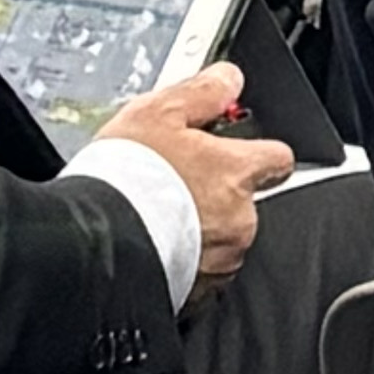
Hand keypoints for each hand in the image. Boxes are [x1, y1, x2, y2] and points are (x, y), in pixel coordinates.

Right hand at [101, 66, 292, 284]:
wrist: (95, 245)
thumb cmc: (128, 178)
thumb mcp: (159, 113)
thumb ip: (203, 92)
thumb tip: (228, 79)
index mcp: (237, 172)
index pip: (278, 158)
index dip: (259, 153)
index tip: (239, 151)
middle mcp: (239, 219)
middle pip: (245, 201)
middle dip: (218, 194)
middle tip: (179, 186)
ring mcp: (221, 260)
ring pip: (223, 239)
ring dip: (202, 230)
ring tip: (161, 217)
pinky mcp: (198, 294)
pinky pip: (201, 274)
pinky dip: (185, 262)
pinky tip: (155, 245)